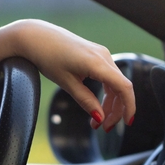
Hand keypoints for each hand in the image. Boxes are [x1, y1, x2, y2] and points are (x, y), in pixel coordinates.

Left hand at [0, 20, 134, 130]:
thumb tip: (100, 117)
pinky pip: (108, 75)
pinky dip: (106, 91)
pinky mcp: (95, 54)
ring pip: (115, 82)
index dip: (129, 106)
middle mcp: (103, 56)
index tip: (127, 123)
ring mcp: (100, 53)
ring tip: (98, 119)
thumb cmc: (47, 56)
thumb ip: (85, 101)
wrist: (36, 36)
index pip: (124, 87)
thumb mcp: (66, 83)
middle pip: (121, 87)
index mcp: (97, 63)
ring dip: (110, 102)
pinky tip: (98, 103)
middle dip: (115, 110)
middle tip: (104, 127)